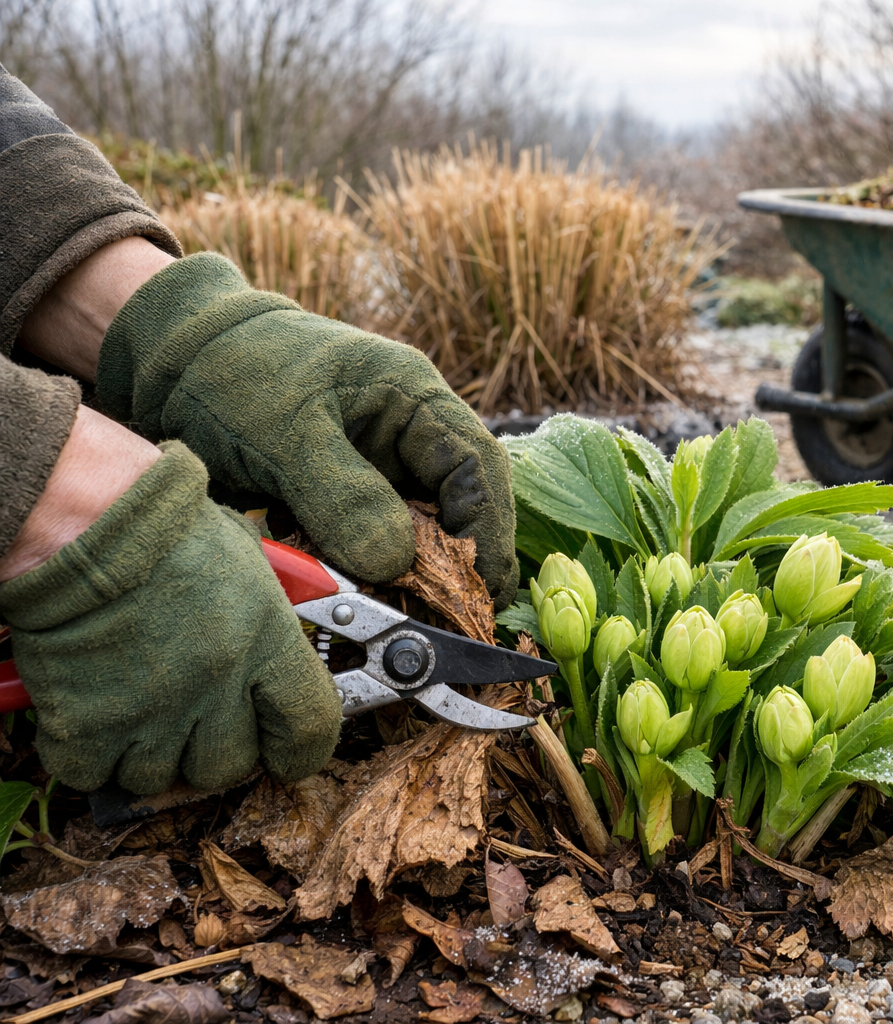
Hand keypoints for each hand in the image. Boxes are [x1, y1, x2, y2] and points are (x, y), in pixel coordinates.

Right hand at [0, 440, 340, 793]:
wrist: (85, 522)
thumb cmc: (169, 532)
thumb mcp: (253, 565)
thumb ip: (275, 619)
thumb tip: (293, 649)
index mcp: (268, 646)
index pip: (309, 730)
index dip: (301, 748)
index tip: (289, 750)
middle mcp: (217, 689)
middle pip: (230, 765)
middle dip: (214, 746)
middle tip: (195, 714)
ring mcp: (152, 715)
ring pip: (161, 776)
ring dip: (151, 751)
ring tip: (138, 703)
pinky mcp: (87, 729)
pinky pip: (94, 774)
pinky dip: (90, 754)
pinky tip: (92, 712)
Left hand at [96, 253, 517, 606]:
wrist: (173, 359)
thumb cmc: (233, 373)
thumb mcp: (285, 433)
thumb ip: (342, 496)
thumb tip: (396, 562)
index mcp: (414, 396)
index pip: (479, 466)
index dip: (489, 528)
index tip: (479, 584)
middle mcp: (411, 431)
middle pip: (463, 501)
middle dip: (462, 560)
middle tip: (456, 617)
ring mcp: (382, 462)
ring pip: (424, 525)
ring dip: (419, 570)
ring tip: (412, 614)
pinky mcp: (350, 490)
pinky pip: (380, 536)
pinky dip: (377, 568)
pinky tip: (368, 595)